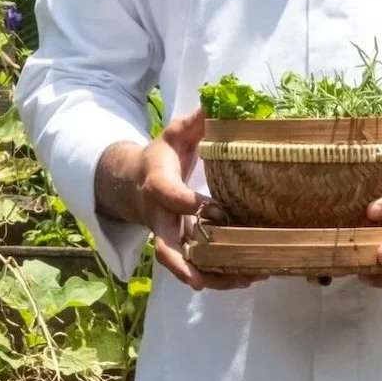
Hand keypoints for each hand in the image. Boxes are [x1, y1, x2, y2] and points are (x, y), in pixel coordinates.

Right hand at [135, 107, 265, 291]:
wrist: (135, 185)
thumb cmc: (161, 157)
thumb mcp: (173, 134)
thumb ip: (193, 121)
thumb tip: (212, 101)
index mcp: (158, 185)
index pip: (169, 196)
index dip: (188, 204)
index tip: (214, 209)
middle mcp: (161, 217)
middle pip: (166, 247)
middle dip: (187, 262)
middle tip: (209, 273)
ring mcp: (170, 236)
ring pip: (184, 265)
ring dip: (211, 276)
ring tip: (243, 279)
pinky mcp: (181, 247)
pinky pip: (196, 267)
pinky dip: (217, 277)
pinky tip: (247, 278)